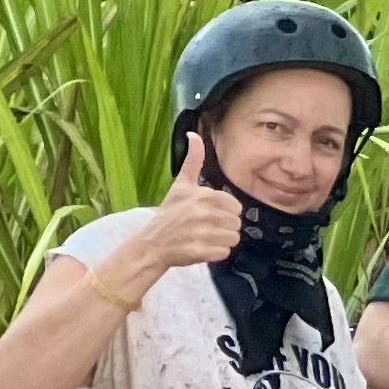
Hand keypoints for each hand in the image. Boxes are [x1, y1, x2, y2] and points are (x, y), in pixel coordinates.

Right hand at [139, 134, 245, 279]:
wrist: (152, 242)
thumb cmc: (170, 213)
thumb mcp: (181, 185)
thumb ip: (193, 161)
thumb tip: (194, 134)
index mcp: (204, 195)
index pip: (235, 207)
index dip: (226, 212)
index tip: (210, 214)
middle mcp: (204, 213)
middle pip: (236, 224)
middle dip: (224, 228)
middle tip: (206, 228)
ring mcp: (202, 232)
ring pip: (233, 239)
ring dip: (221, 241)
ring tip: (204, 238)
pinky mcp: (200, 251)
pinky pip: (224, 253)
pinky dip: (215, 254)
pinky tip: (201, 248)